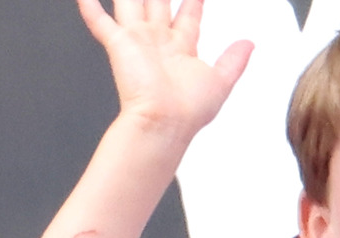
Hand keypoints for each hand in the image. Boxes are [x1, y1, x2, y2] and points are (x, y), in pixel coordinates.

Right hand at [77, 0, 252, 134]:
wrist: (165, 123)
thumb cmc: (189, 111)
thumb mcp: (221, 81)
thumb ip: (234, 60)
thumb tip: (249, 44)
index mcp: (182, 50)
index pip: (189, 16)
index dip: (194, 1)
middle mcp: (159, 43)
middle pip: (159, 4)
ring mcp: (138, 42)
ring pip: (130, 3)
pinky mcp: (119, 45)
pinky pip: (100, 21)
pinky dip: (90, 8)